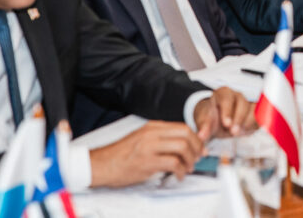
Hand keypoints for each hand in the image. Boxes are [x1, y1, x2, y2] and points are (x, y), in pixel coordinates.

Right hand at [89, 120, 204, 186]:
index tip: (200, 148)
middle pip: (186, 134)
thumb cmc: (122, 155)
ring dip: (190, 160)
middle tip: (198, 158)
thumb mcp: (142, 139)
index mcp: (153, 127)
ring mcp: (150, 147)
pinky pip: (173, 164)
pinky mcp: (147, 162)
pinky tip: (179, 176)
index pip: (183, 127)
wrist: (102, 164)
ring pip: (182, 147)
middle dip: (197, 147)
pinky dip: (181, 171)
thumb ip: (160, 139)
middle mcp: (152, 134)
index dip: (196, 138)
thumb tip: (182, 145)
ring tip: (188, 168)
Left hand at [195, 87, 255, 139]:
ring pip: (253, 110)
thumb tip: (201, 136)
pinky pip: (259, 117)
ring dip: (247, 123)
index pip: (227, 99)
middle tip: (234, 132)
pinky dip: (254, 125)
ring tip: (239, 133)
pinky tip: (246, 132)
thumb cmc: (210, 118)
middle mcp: (237, 96)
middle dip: (239, 119)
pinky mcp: (253, 113)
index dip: (227, 111)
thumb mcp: (203, 121)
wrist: (216, 122)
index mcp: (223, 94)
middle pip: (242, 104)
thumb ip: (204, 128)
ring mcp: (247, 104)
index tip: (226, 124)